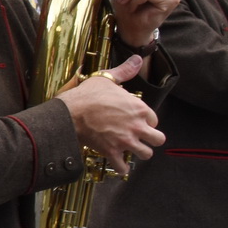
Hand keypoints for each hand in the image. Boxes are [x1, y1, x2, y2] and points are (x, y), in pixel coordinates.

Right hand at [57, 55, 163, 174]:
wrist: (69, 113)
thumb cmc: (87, 95)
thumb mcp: (106, 78)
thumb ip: (125, 71)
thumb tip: (138, 59)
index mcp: (139, 109)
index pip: (154, 120)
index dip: (146, 121)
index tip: (137, 121)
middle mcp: (137, 126)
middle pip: (158, 139)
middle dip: (151, 140)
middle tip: (141, 138)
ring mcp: (126, 141)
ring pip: (146, 154)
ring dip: (139, 153)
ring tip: (131, 150)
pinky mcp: (112, 152)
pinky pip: (123, 167)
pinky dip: (122, 168)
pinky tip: (120, 165)